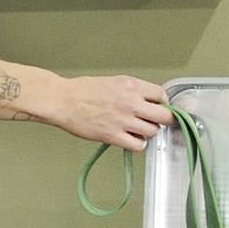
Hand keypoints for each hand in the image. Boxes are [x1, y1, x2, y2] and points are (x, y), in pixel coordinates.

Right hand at [48, 74, 169, 150]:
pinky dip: (137, 144)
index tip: (158, 106)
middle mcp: (131, 102)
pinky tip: (130, 139)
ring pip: (153, 132)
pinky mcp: (114, 136)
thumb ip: (133, 90)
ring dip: (148, 132)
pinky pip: (138, 146)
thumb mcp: (114, 81)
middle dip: (163, 119)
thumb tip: (147, 100)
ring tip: (137, 129)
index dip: (161, 102)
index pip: (161, 95)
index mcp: (131, 85)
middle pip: (164, 116)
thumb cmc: (83, 90)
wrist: (63, 101)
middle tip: (157, 121)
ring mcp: (124, 120)